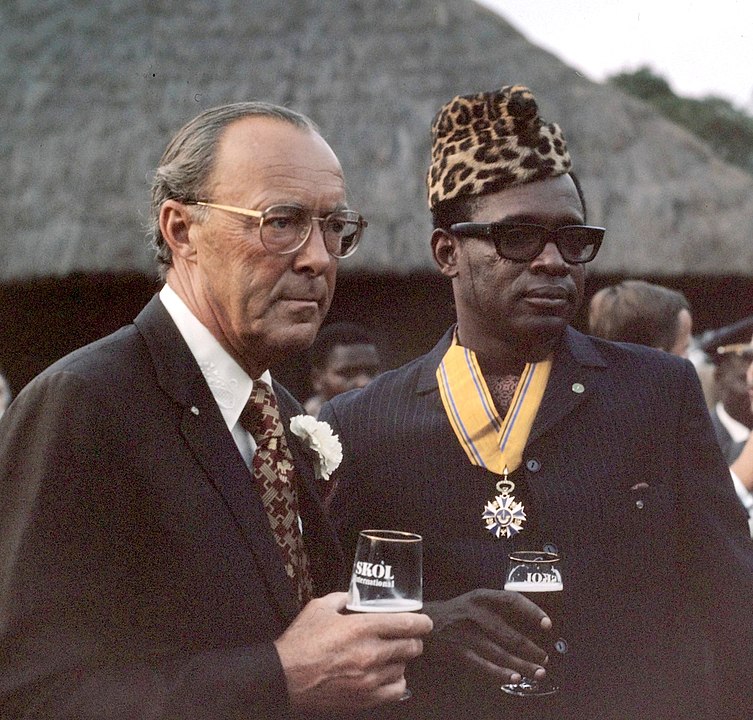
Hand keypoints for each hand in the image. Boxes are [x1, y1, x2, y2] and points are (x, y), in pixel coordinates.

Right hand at [274, 592, 432, 712]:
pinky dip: (397, 682)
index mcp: (361, 627)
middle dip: (414, 640)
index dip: (421, 622)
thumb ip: (341, 598)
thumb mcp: (319, 608)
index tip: (425, 622)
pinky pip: (396, 691)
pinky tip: (390, 675)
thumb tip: (354, 597)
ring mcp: (370, 679)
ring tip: (394, 655)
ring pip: (403, 667)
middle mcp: (370, 653)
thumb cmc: (300, 642)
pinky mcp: (365, 699)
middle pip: (410, 646)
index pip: (405, 623)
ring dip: (402, 660)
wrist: (284, 678)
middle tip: (411, 637)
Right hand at [422, 589, 550, 684]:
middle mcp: (475, 613)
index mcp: (481, 597)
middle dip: (531, 649)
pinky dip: (501, 673)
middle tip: (544, 657)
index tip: (547, 624)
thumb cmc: (456, 612)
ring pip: (500, 653)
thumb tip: (528, 622)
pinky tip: (515, 677)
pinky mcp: (459, 652)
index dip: (532, 612)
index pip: (512, 600)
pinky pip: (484, 666)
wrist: (424, 622)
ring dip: (522, 665)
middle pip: (509, 634)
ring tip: (537, 672)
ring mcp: (466, 634)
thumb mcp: (475, 600)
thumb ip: (497, 607)